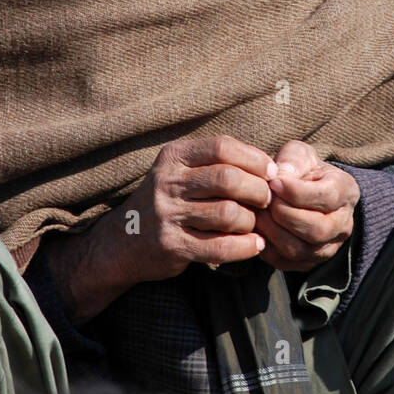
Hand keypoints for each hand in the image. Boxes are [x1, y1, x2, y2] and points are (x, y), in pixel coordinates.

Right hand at [45, 135, 274, 324]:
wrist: (122, 242)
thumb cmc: (168, 201)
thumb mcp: (182, 172)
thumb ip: (218, 164)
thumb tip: (271, 167)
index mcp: (174, 157)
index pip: (222, 147)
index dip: (254, 159)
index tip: (271, 172)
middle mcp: (168, 182)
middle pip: (228, 179)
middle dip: (257, 189)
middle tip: (266, 200)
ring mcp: (168, 214)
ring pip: (228, 213)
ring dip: (251, 220)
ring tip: (254, 223)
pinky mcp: (172, 245)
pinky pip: (220, 246)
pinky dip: (245, 247)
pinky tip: (255, 245)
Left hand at [254, 140, 359, 271]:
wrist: (302, 193)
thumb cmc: (301, 171)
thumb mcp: (300, 155)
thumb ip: (292, 160)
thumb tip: (280, 175)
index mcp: (346, 192)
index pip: (328, 197)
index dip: (298, 192)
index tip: (274, 182)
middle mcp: (343, 223)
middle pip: (318, 229)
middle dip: (285, 215)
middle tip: (264, 201)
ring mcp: (328, 247)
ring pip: (302, 250)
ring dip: (274, 233)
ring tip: (258, 215)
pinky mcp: (309, 262)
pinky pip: (287, 264)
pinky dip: (268, 249)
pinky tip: (258, 231)